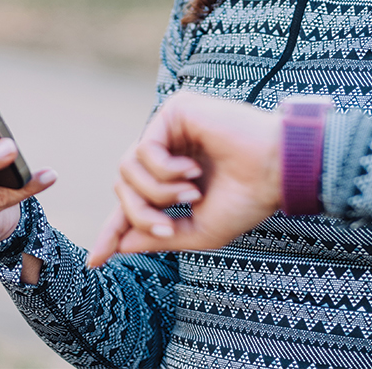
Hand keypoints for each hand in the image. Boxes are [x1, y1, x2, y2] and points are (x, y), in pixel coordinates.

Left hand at [88, 91, 282, 266]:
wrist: (276, 171)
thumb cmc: (247, 199)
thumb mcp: (199, 231)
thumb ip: (159, 236)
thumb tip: (121, 246)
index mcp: (174, 179)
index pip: (132, 204)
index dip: (114, 231)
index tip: (95, 261)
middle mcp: (168, 152)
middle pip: (123, 187)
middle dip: (140, 214)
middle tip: (169, 226)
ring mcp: (169, 130)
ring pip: (127, 169)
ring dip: (156, 193)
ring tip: (192, 193)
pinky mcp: (173, 111)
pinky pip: (143, 149)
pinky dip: (164, 170)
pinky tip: (193, 169)